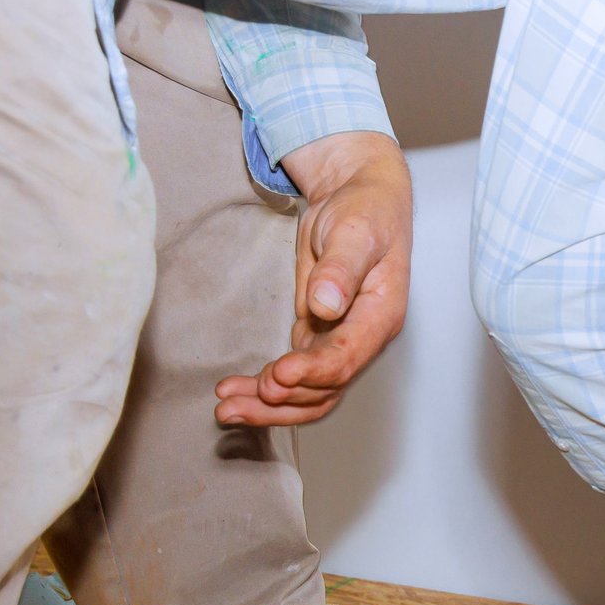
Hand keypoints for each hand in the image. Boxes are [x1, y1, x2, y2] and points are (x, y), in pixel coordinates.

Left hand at [215, 131, 411, 426]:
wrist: (358, 197)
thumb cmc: (365, 211)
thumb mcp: (355, 232)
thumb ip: (342, 269)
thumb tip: (327, 305)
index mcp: (379, 318)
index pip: (346, 359)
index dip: (312, 373)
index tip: (277, 375)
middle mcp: (362, 338)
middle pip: (324, 389)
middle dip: (280, 401)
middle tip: (234, 402)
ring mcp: (339, 341)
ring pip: (309, 392)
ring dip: (268, 404)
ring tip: (225, 407)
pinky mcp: (317, 335)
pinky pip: (296, 376)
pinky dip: (267, 389)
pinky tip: (237, 391)